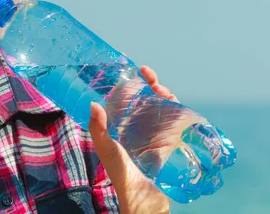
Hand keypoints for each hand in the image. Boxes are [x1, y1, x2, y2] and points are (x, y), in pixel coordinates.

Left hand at [89, 66, 177, 213]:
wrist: (144, 197)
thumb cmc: (122, 174)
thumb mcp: (107, 149)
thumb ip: (99, 129)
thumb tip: (93, 103)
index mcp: (123, 125)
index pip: (128, 99)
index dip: (131, 84)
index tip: (134, 71)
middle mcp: (140, 125)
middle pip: (148, 98)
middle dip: (151, 84)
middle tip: (150, 77)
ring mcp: (156, 131)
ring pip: (163, 105)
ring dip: (164, 93)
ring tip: (162, 90)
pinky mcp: (170, 139)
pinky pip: (175, 118)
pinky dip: (176, 107)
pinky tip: (174, 102)